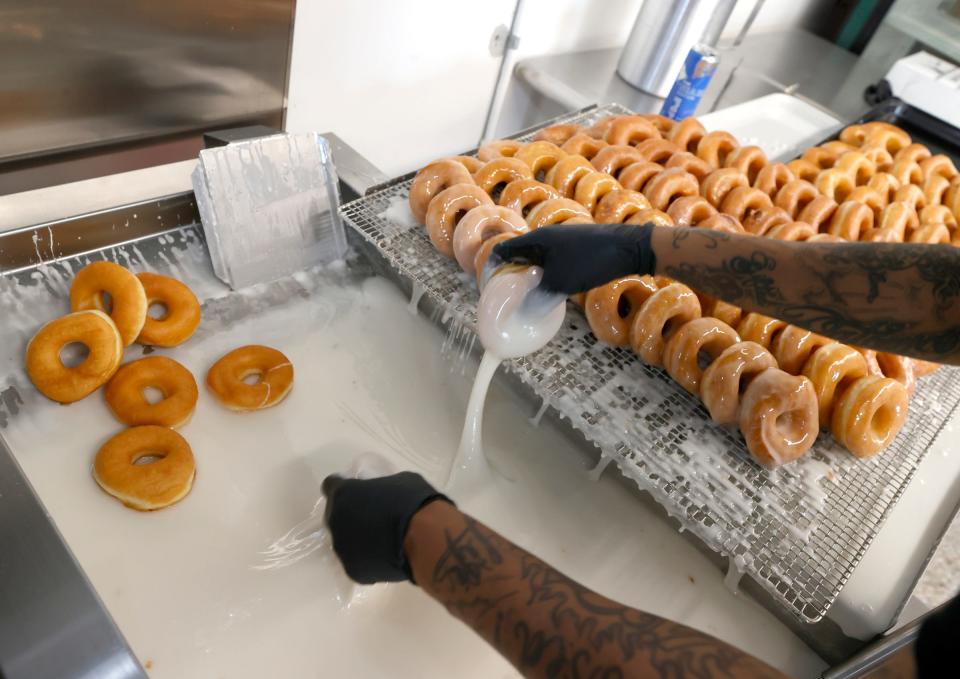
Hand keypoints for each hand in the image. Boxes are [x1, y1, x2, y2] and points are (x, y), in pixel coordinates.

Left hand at [322, 471, 451, 583]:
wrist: (425, 539)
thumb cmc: (413, 502)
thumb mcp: (398, 481)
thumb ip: (381, 488)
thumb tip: (383, 494)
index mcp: (343, 494)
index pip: (331, 486)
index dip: (343, 487)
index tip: (357, 492)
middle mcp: (335, 522)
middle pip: (336, 516)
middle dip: (350, 515)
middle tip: (373, 518)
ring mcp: (343, 549)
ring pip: (345, 541)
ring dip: (358, 539)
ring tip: (382, 541)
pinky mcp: (354, 571)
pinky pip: (357, 561)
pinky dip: (368, 559)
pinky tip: (386, 556)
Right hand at [489, 223, 655, 294]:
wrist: (629, 248)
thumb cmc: (591, 261)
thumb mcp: (560, 283)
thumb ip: (537, 298)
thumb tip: (521, 315)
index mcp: (535, 240)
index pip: (502, 250)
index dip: (491, 269)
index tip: (488, 288)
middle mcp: (545, 238)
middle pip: (517, 256)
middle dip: (509, 276)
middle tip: (505, 298)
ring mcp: (561, 242)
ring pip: (535, 261)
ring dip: (528, 277)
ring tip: (525, 298)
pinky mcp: (575, 249)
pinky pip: (550, 263)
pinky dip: (544, 276)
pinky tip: (550, 292)